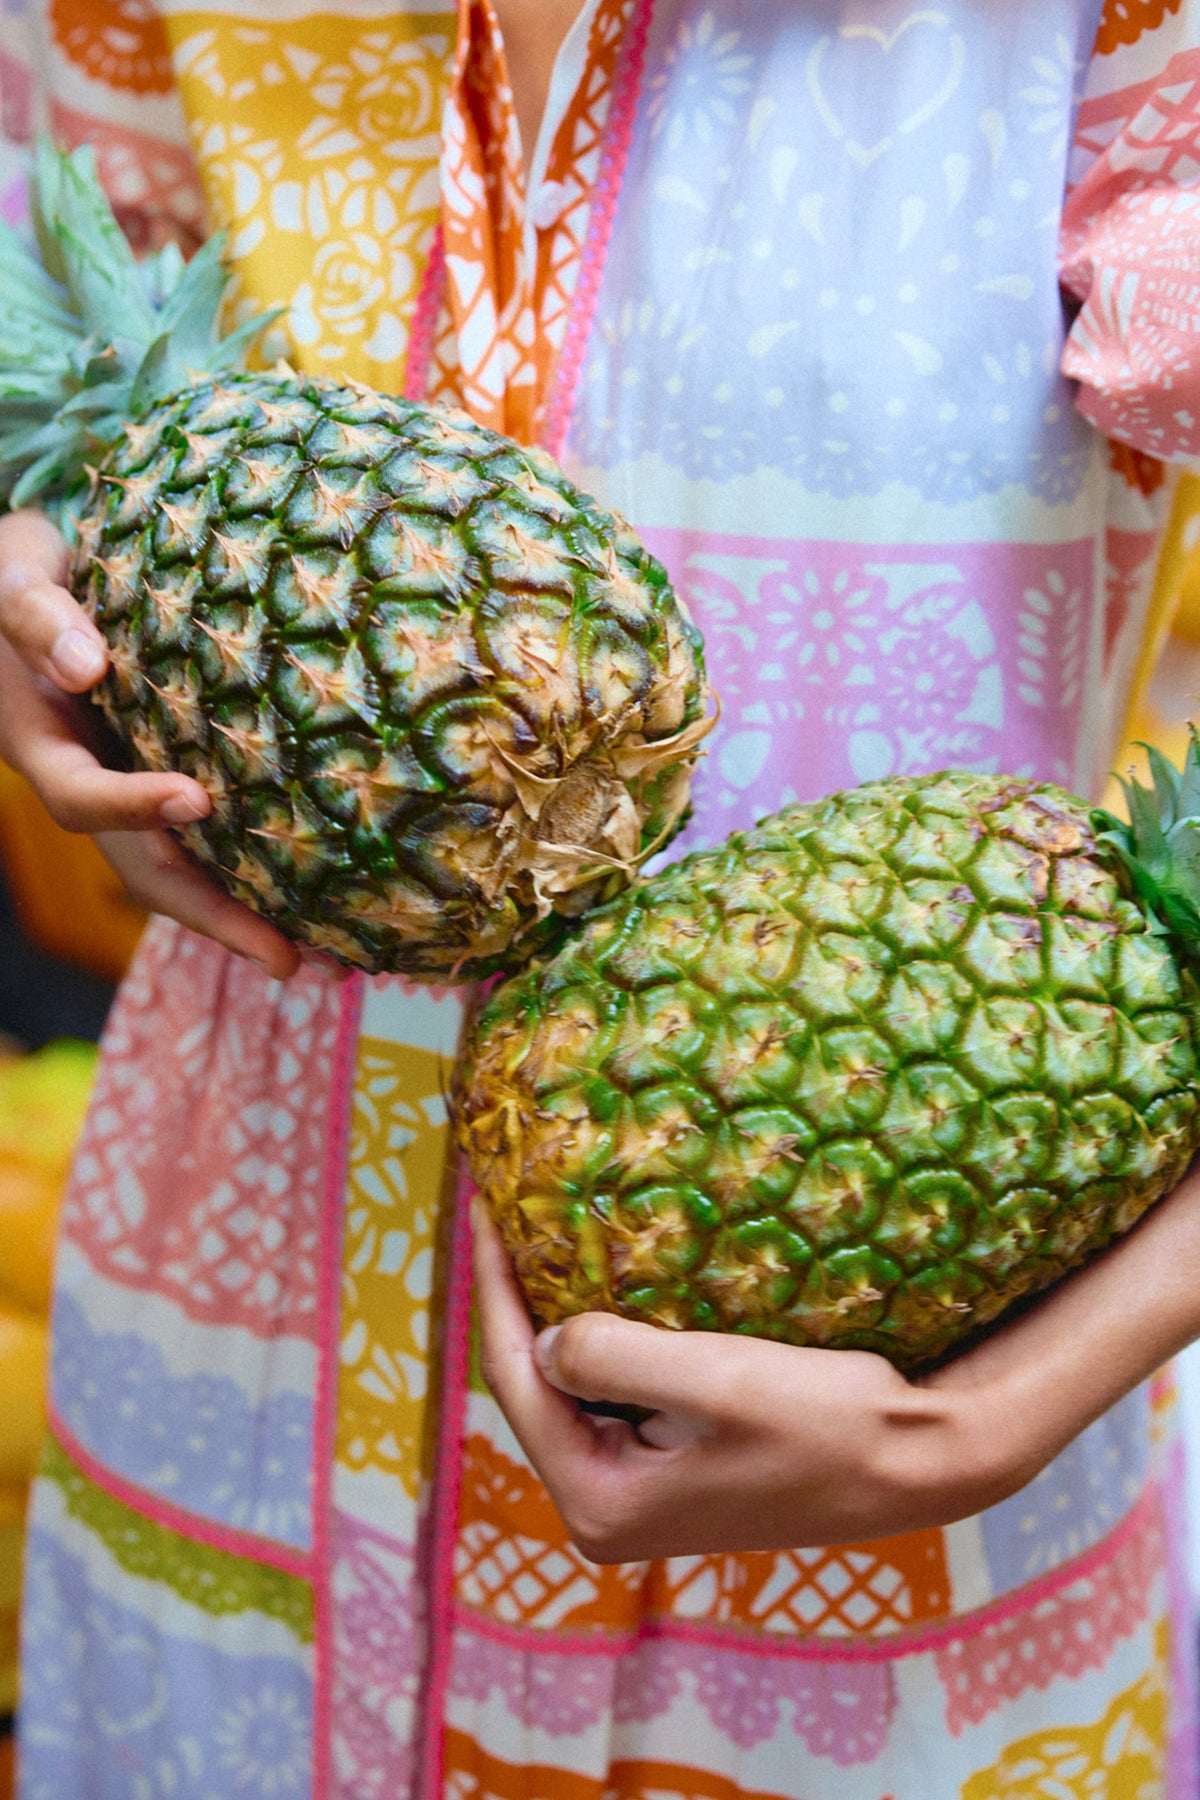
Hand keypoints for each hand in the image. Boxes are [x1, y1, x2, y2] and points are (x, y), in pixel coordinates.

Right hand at [0, 510, 299, 977]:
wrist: (20, 590)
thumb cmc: (18, 576)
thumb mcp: (12, 579)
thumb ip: (37, 617)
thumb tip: (87, 666)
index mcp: (44, 746)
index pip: (82, 796)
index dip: (132, 806)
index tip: (194, 800)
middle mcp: (92, 784)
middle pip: (149, 870)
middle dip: (215, 917)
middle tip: (289, 960)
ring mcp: (133, 791)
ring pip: (188, 871)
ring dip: (253, 919)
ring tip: (332, 961)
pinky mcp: (172, 781)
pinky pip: (215, 842)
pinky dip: (263, 877)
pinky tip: (329, 904)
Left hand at [471, 1201, 1029, 1562]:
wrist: (922, 1460)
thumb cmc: (826, 1422)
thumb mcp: (713, 1381)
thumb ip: (612, 1359)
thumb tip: (546, 1338)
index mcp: (599, 1502)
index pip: (518, 1380)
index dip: (495, 1288)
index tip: (484, 1205)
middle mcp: (607, 1510)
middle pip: (537, 1387)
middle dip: (521, 1299)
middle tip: (507, 1210)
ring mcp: (642, 1495)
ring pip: (576, 1388)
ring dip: (563, 1314)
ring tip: (543, 1234)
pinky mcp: (676, 1471)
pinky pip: (618, 1394)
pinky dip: (609, 1337)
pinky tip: (609, 1281)